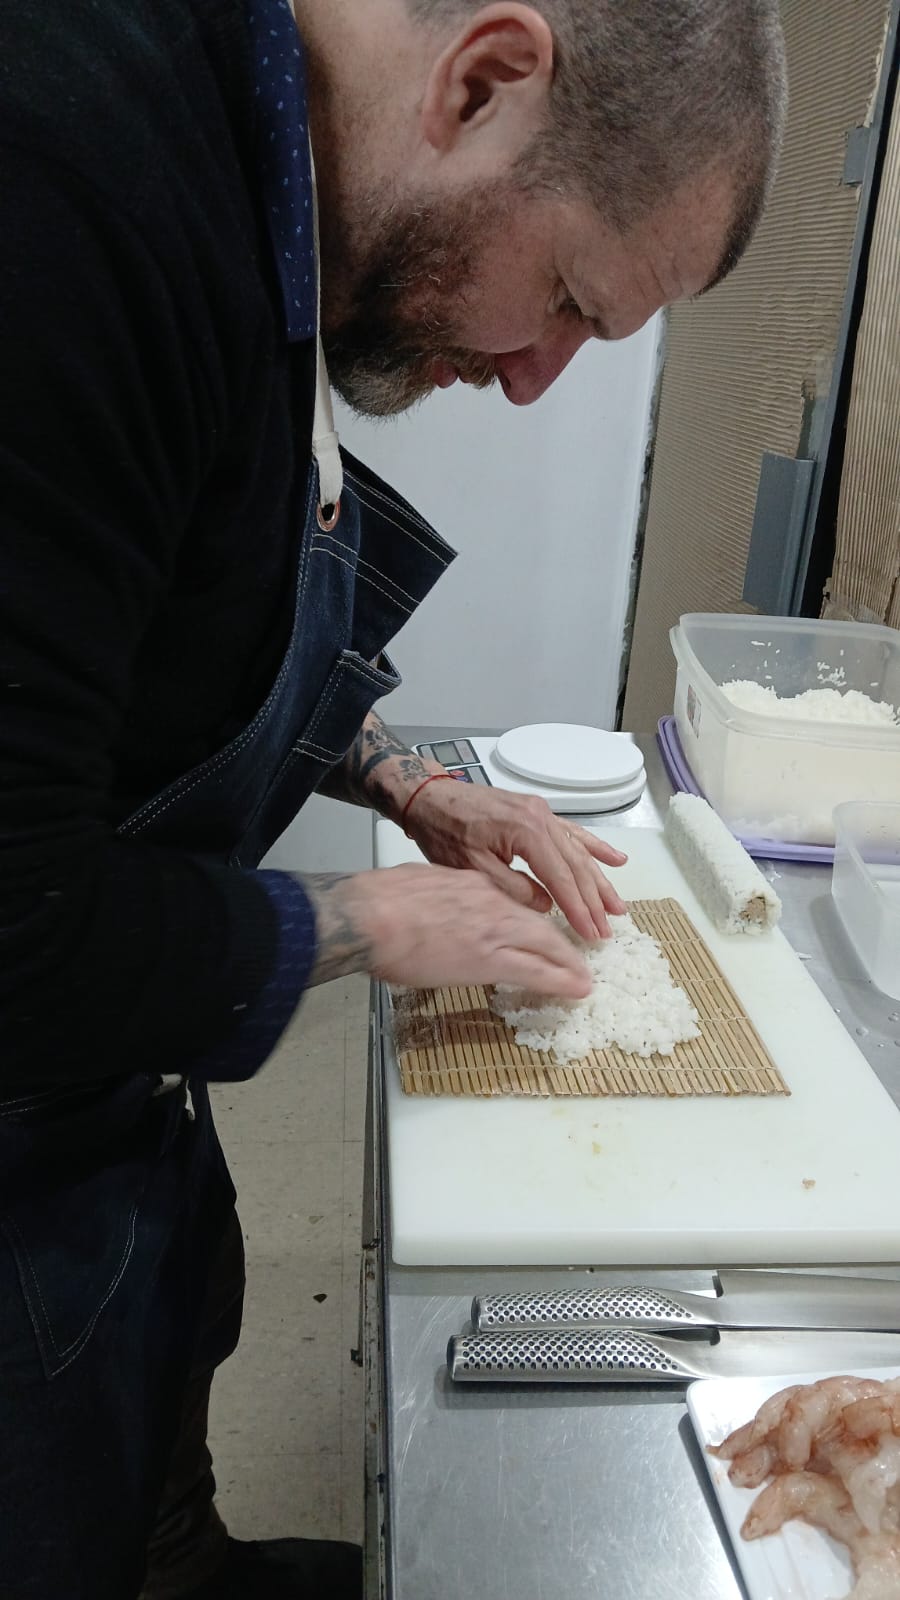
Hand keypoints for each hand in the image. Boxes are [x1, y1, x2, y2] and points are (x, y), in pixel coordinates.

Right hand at [302, 866, 591, 995]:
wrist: (371, 915)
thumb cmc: (379, 901)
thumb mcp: (417, 886)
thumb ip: (436, 898)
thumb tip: (433, 912)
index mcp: (471, 884)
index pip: (513, 904)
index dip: (529, 921)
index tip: (536, 932)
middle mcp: (492, 902)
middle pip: (539, 923)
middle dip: (561, 943)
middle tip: (576, 957)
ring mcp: (494, 930)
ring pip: (547, 945)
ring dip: (569, 963)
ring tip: (582, 978)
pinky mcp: (490, 959)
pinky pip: (537, 971)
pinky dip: (562, 980)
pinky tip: (577, 989)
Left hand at [402, 780, 627, 939]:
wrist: (430, 797)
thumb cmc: (444, 832)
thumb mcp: (473, 868)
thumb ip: (513, 888)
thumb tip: (544, 905)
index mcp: (526, 831)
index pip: (560, 878)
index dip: (577, 908)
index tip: (591, 933)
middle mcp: (541, 818)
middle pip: (575, 865)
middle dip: (593, 900)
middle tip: (607, 929)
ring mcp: (542, 813)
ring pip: (578, 850)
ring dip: (599, 879)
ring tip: (618, 906)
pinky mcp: (536, 813)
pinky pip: (572, 832)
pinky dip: (593, 847)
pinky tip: (615, 860)